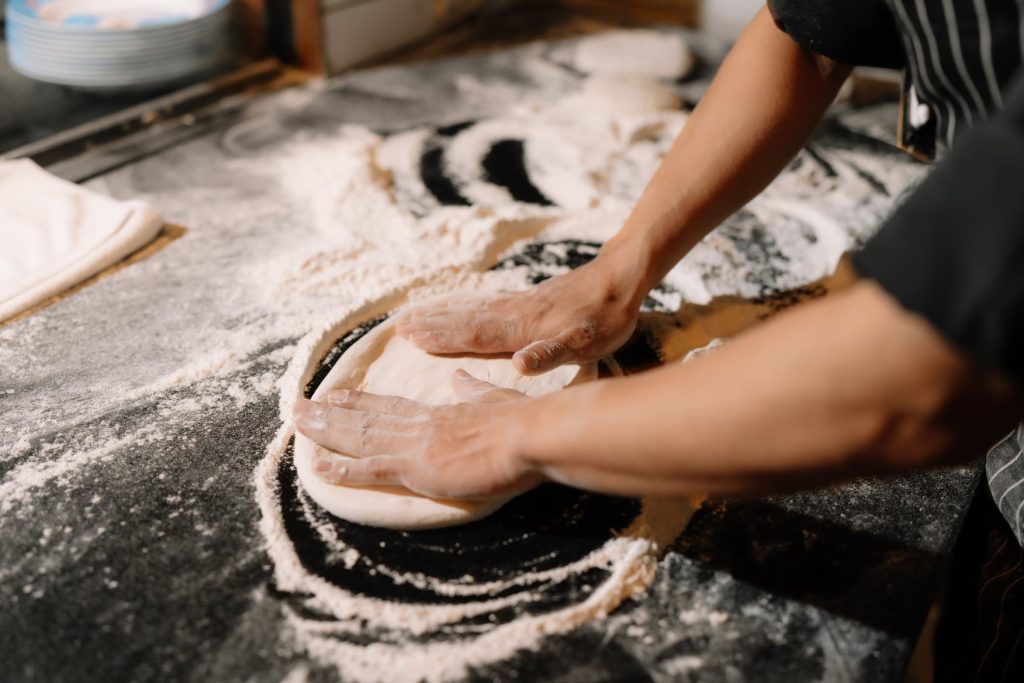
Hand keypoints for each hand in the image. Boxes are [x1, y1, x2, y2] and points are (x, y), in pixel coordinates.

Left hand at [294, 370, 542, 499]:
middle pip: (366, 418)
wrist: (530, 434)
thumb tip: (459, 378)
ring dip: (326, 430)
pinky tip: (318, 466)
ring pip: (360, 437)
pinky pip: (371, 469)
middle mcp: (419, 427)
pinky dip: (342, 468)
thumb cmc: (521, 421)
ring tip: (298, 424)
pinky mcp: (418, 468)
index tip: (336, 395)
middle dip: (330, 413)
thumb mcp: (494, 399)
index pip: (391, 406)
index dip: (361, 401)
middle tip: (298, 407)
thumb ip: (473, 390)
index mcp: (439, 414)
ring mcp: (415, 446)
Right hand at [396, 257, 645, 374]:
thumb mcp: (585, 344)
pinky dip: (466, 306)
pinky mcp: (530, 300)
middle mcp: (514, 314)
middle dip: (432, 325)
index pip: (473, 335)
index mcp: (522, 329)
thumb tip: (520, 366)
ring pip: (473, 309)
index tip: (410, 337)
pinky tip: (461, 306)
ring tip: (416, 314)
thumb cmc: (605, 319)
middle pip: (465, 320)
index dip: (441, 338)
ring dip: (443, 313)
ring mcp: (520, 304)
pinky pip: (488, 304)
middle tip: (399, 326)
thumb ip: (551, 355)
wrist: (620, 279)